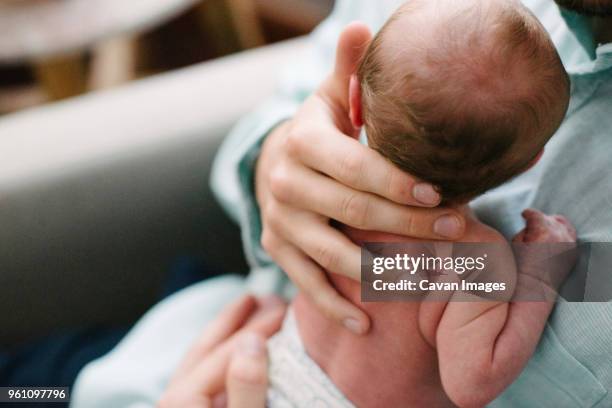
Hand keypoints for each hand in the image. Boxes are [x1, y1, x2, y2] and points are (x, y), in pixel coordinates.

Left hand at [159, 295, 285, 407]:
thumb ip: (246, 389)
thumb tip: (252, 343)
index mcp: (183, 400)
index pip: (226, 351)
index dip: (258, 326)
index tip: (283, 310)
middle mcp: (174, 401)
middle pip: (205, 346)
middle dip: (234, 318)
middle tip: (260, 296)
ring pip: (200, 360)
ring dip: (225, 333)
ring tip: (245, 312)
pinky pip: (202, 377)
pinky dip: (220, 357)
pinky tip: (233, 355)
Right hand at [256, 23, 465, 333]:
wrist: (274, 160)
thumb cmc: (321, 130)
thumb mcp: (331, 97)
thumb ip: (348, 69)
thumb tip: (364, 26)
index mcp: (303, 141)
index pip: (354, 166)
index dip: (398, 183)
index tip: (443, 196)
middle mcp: (284, 182)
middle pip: (353, 212)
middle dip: (408, 225)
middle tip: (458, 233)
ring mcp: (278, 220)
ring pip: (332, 253)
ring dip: (382, 271)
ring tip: (427, 278)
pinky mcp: (275, 248)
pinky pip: (305, 282)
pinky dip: (334, 306)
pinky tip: (366, 326)